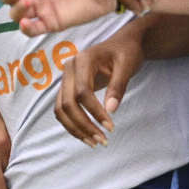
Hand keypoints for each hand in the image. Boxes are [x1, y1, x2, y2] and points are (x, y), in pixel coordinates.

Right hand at [54, 22, 145, 146]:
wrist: (122, 45)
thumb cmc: (126, 52)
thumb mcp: (127, 66)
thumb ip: (118, 86)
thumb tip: (111, 111)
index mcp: (83, 60)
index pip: (82, 92)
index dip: (95, 112)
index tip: (111, 127)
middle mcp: (69, 68)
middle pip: (67, 103)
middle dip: (83, 125)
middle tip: (103, 141)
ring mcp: (65, 78)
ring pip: (61, 110)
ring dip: (76, 129)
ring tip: (95, 142)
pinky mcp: (67, 88)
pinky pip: (63, 110)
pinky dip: (72, 125)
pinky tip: (88, 136)